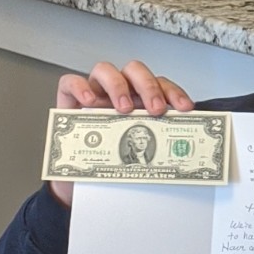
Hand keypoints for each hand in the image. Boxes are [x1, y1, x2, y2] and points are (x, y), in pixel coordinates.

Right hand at [48, 59, 192, 205]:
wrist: (80, 183)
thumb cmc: (110, 162)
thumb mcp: (136, 154)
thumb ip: (153, 145)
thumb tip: (178, 153)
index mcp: (139, 101)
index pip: (160, 85)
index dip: (174, 93)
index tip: (185, 108)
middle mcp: (118, 92)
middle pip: (135, 71)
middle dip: (148, 86)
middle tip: (155, 109)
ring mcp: (93, 92)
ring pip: (105, 70)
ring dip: (118, 85)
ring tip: (123, 108)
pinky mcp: (68, 99)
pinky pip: (70, 83)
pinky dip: (80, 87)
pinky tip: (89, 101)